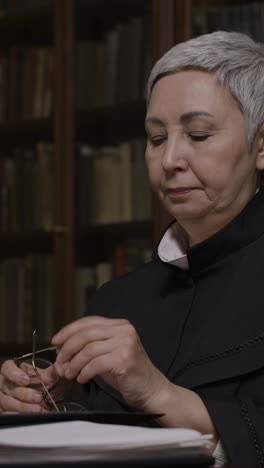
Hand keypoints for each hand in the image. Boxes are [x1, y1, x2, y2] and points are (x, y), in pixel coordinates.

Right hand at [0, 359, 60, 412]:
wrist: (41, 399)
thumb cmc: (41, 384)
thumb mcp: (45, 376)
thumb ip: (48, 373)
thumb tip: (54, 373)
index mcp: (11, 370)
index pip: (8, 368)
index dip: (15, 374)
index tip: (26, 380)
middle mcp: (4, 383)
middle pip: (9, 387)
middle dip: (24, 393)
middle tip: (38, 397)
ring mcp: (3, 397)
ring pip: (7, 402)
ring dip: (23, 406)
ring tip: (37, 409)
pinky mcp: (4, 410)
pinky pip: (7, 413)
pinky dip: (20, 415)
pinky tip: (30, 415)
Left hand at [52, 315, 169, 408]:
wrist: (151, 389)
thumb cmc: (127, 373)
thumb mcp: (107, 353)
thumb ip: (89, 346)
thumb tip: (62, 348)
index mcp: (120, 325)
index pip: (89, 321)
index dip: (69, 330)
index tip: (56, 340)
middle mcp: (124, 330)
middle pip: (86, 334)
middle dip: (68, 348)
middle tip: (59, 361)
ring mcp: (125, 343)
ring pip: (88, 349)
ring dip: (74, 363)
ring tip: (69, 373)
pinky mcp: (124, 359)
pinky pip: (95, 364)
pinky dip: (84, 372)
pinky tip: (82, 378)